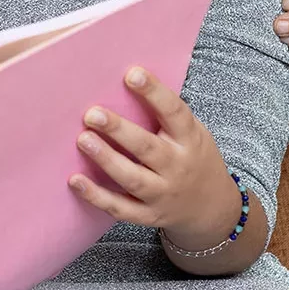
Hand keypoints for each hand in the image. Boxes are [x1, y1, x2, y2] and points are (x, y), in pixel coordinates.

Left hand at [68, 67, 239, 248]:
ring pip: (133, 179)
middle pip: (148, 148)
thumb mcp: (192, 132)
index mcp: (190, 139)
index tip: (132, 74)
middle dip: (119, 130)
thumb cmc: (193, 157)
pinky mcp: (148, 215)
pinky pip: (120, 208)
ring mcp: (163, 195)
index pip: (174, 112)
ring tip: (83, 140)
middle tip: (92, 113)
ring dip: (106, 159)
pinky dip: (97, 196)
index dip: (154, 92)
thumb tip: (125, 79)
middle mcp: (178, 167)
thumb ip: (164, 113)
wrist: (213, 209)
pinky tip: (75, 181)